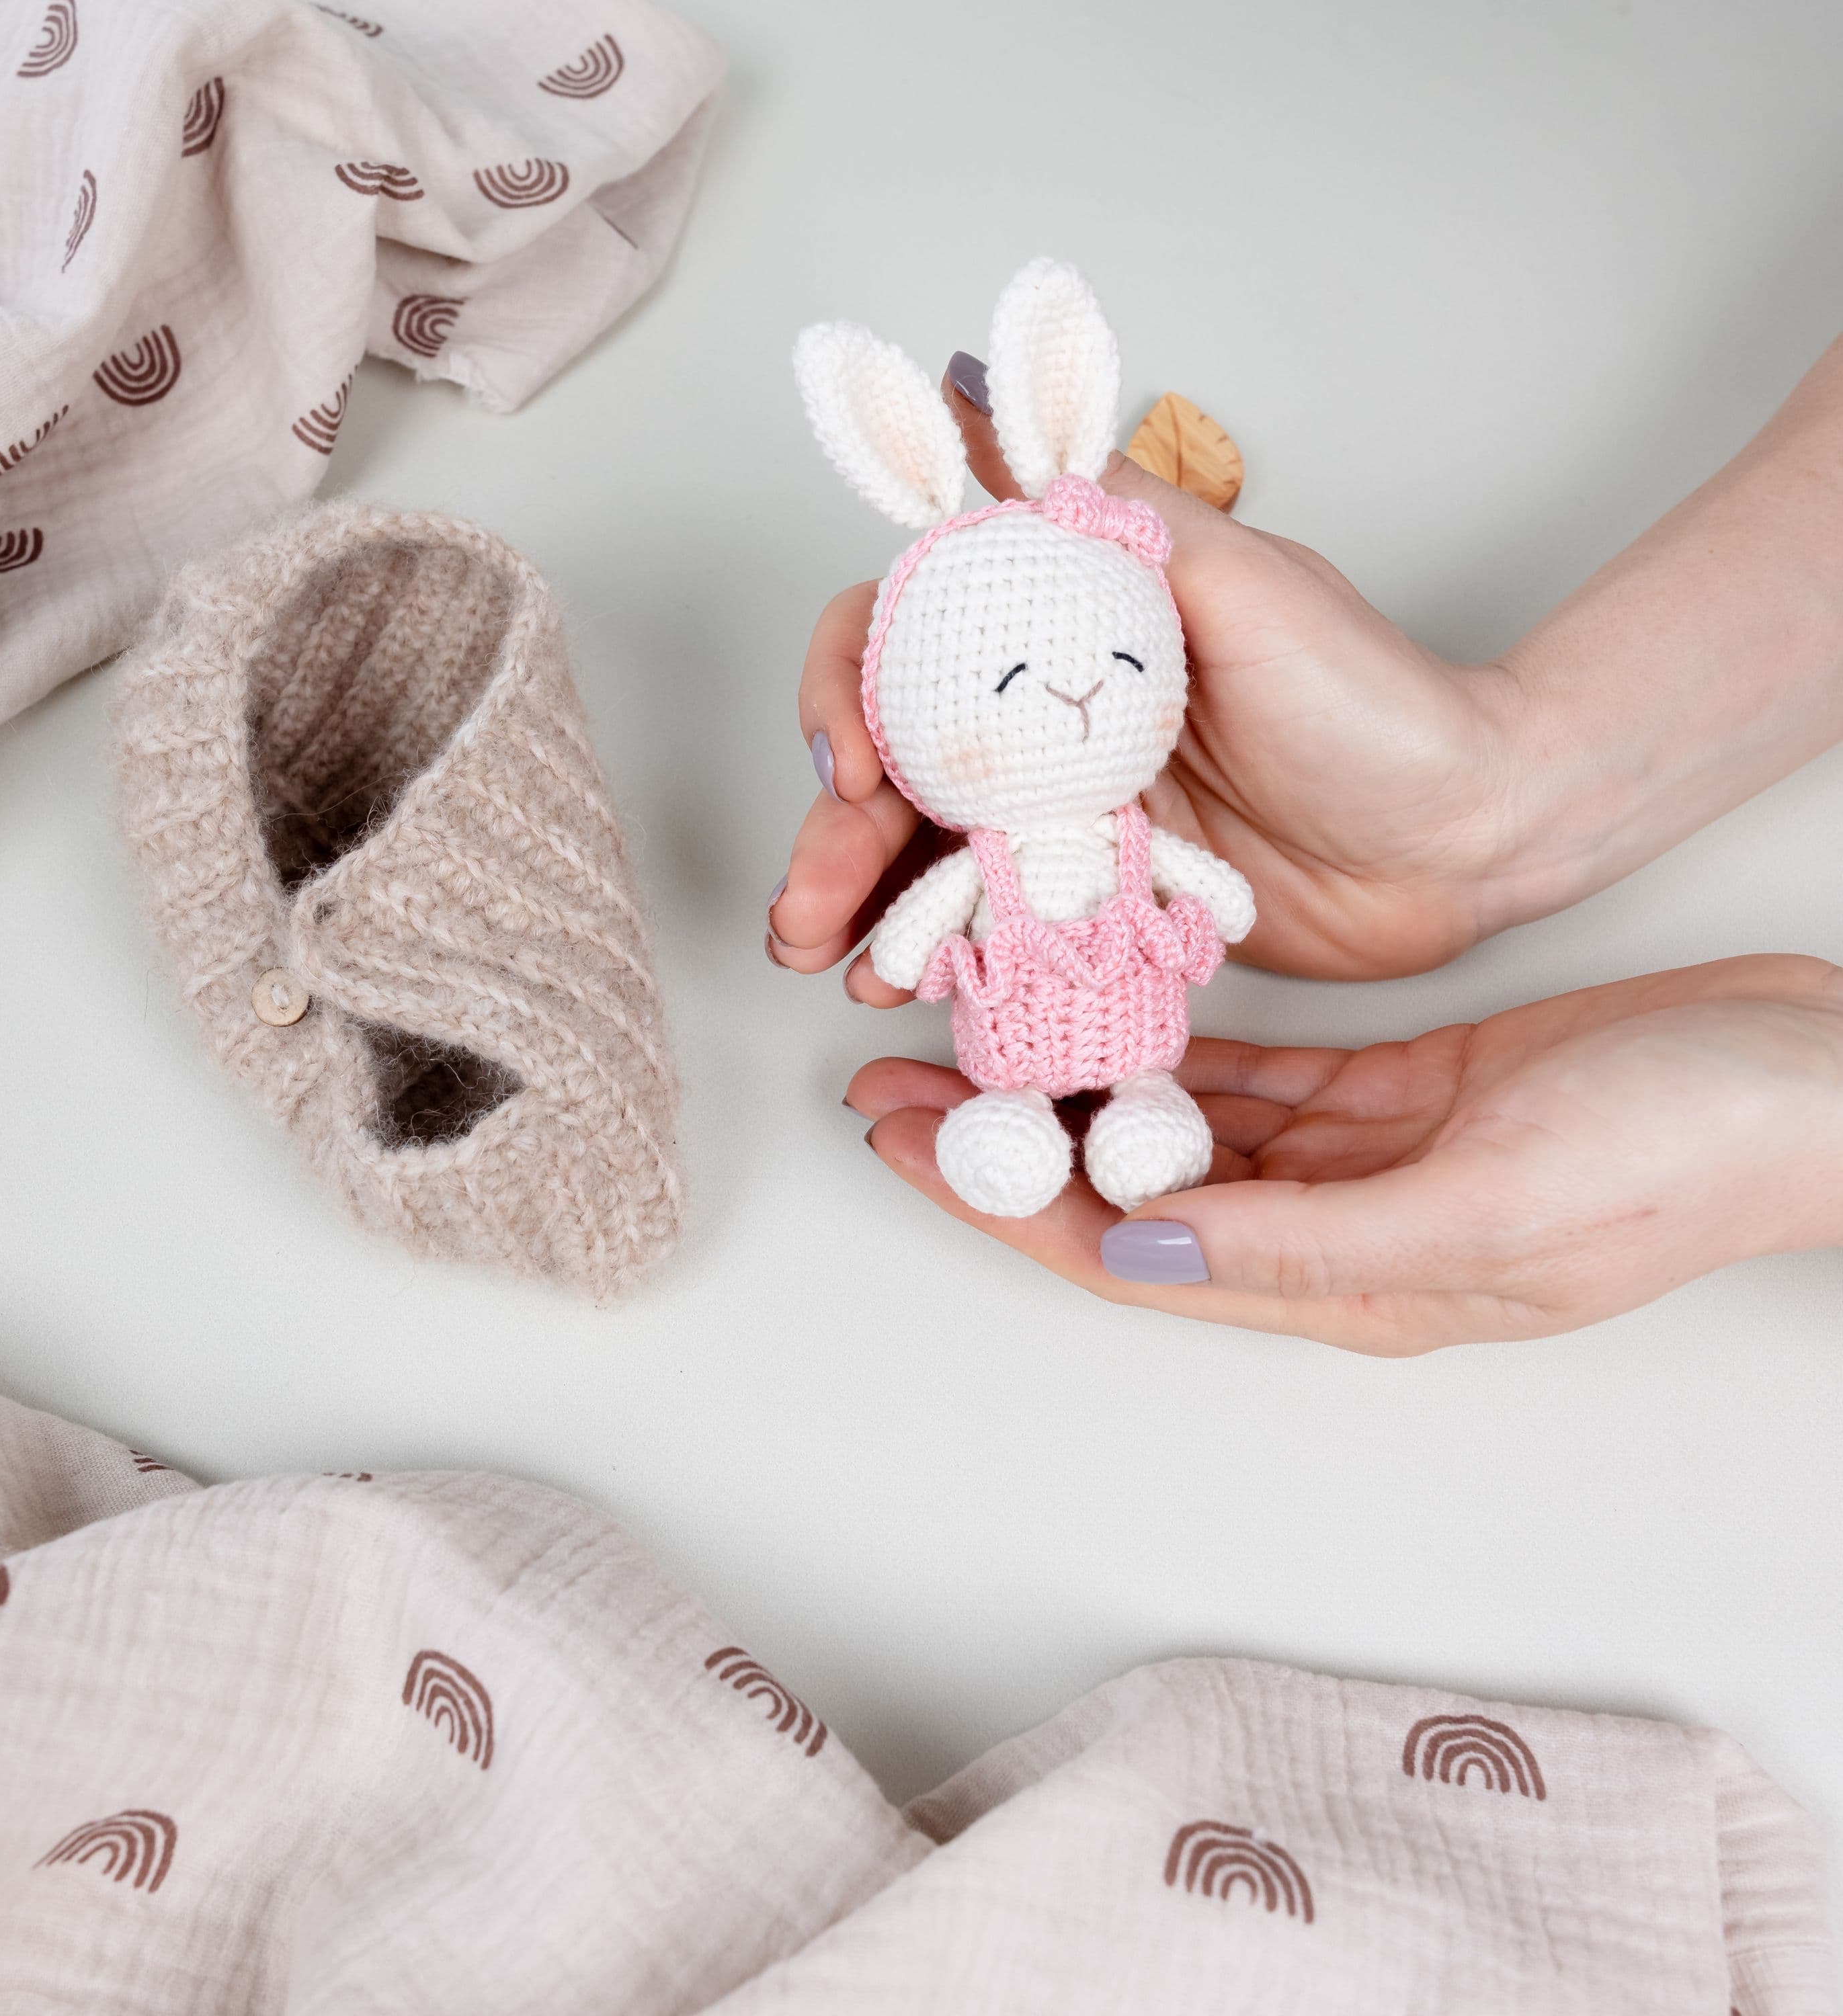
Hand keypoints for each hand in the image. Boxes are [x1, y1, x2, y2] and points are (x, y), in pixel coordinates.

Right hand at [769, 368, 1528, 990]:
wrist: (1465, 837)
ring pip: (927, 853)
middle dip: (831, 833)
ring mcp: (1070, 819)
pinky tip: (892, 981)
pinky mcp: (1099, 903)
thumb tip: (965, 394)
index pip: (908, 641)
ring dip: (856, 901)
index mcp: (1067, 629)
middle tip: (803, 903)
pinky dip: (930, 952)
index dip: (849, 693)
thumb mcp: (1241, 579)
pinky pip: (991, 926)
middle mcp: (1052, 722)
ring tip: (818, 956)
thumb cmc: (1375, 699)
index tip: (851, 765)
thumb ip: (1106, 512)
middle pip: (897, 764)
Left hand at [845, 956, 1842, 1352]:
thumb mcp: (1490, 1205)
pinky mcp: (1397, 1095)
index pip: (1124, 1253)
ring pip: (1177, 1130)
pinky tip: (1107, 1005)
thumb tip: (1143, 1255)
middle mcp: (1334, 1233)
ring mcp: (1363, 1164)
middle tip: (890, 1080)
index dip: (999, 1203)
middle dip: (1002, 1141)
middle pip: (1126, 1191)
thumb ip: (1309, 1240)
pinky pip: (1253, 1075)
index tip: (898, 1147)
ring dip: (1074, 1088)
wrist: (1812, 1077)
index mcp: (1347, 1284)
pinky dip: (1173, 1044)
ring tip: (965, 1035)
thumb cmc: (1682, 1148)